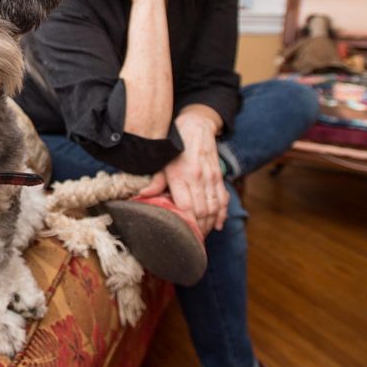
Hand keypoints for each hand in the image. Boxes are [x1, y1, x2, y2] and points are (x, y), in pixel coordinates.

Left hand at [138, 109, 227, 233]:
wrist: (196, 126)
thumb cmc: (175, 146)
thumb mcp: (161, 161)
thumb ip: (155, 181)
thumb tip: (142, 195)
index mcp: (181, 176)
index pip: (187, 208)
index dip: (187, 224)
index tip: (183, 234)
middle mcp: (198, 178)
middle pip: (202, 212)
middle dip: (198, 229)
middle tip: (191, 240)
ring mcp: (211, 179)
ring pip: (214, 209)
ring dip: (209, 225)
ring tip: (201, 235)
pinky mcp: (219, 178)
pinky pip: (224, 200)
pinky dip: (222, 215)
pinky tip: (217, 225)